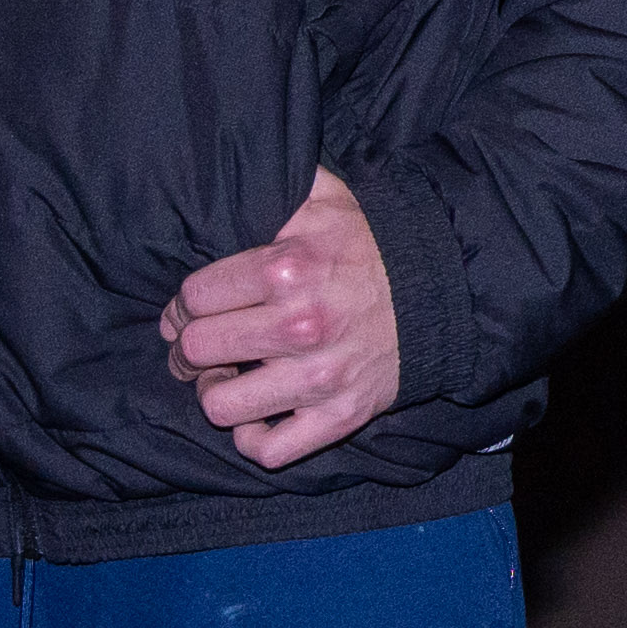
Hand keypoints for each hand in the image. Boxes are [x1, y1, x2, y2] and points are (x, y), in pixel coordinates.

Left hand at [166, 168, 401, 469]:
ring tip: (225, 378)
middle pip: (197, 351)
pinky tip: (255, 415)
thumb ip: (273, 183)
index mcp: (287, 268)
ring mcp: (320, 379)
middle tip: (197, 347)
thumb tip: (226, 176)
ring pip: (219, 406)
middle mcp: (300, 326)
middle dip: (186, 350)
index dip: (181, 306)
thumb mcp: (324, 197)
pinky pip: (270, 451)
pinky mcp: (339, 417)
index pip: (192, 299)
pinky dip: (252, 439)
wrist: (445, 290)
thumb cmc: (371, 244)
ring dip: (213, 393)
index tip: (187, 312)